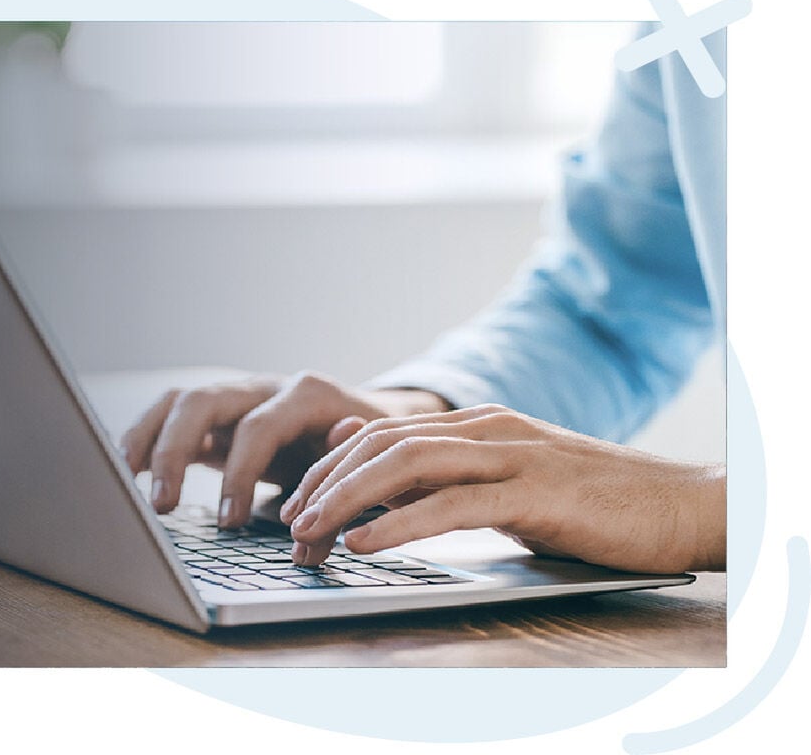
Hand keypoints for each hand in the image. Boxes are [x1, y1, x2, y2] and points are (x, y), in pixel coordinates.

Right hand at [119, 371, 447, 526]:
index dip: (239, 475)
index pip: (258, 428)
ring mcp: (239, 397)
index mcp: (306, 395)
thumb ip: (344, 486)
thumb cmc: (372, 450)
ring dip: (148, 437)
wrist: (377, 422)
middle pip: (204, 400)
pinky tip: (126, 469)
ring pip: (179, 400)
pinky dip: (147, 437)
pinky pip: (173, 416)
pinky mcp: (221, 416)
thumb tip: (317, 515)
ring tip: (123, 479)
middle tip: (161, 505)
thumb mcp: (370, 465)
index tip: (229, 523)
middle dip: (175, 450)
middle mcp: (266, 388)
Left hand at [282, 404, 725, 573]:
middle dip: (325, 481)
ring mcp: (512, 455)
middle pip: (382, 444)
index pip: (382, 434)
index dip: (330, 466)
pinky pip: (451, 505)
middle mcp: (488, 430)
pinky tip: (364, 543)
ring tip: (308, 531)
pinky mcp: (536, 493)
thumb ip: (446, 473)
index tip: (296, 501)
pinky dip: (399, 524)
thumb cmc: (592, 502)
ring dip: (347, 499)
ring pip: (407, 465)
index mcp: (478, 425)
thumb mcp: (508, 482)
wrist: (681, 504)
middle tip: (287, 521)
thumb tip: (374, 465)